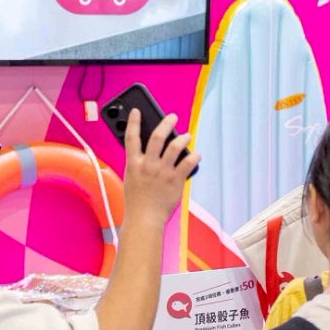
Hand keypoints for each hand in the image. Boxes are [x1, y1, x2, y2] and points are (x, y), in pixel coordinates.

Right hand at [123, 110, 198, 228]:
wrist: (144, 219)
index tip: (137, 110)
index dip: (134, 122)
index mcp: (133, 165)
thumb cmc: (137, 201)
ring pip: (174, 147)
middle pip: (157, 137)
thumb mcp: (131, 179)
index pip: (131, 138)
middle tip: (173, 117)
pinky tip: (197, 154)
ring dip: (183, 138)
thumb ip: (139, 164)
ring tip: (187, 135)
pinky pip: (188, 163)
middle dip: (166, 123)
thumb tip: (150, 151)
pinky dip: (194, 156)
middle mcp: (148, 166)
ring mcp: (162, 172)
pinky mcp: (175, 180)